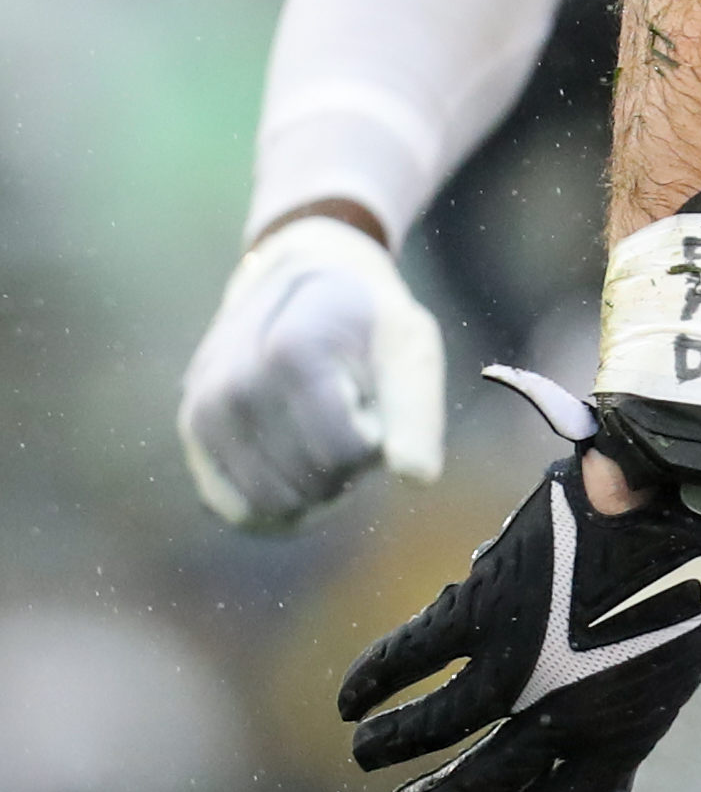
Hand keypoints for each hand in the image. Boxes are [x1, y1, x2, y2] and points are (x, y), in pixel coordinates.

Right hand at [179, 210, 447, 531]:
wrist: (299, 283)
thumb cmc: (367, 325)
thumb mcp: (410, 350)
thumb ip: (417, 414)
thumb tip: (418, 479)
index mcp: (292, 353)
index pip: (347, 451)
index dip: (376, 437)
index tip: (370, 396)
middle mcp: (235, 385)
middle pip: (311, 485)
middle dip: (346, 466)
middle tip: (347, 412)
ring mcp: (204, 411)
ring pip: (272, 507)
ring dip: (311, 485)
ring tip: (318, 427)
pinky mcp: (191, 434)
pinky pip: (237, 509)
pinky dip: (274, 500)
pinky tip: (291, 456)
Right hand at [339, 368, 700, 791]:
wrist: (680, 500)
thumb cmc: (684, 585)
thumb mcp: (671, 681)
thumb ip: (629, 741)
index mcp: (618, 739)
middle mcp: (562, 713)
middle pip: (478, 785)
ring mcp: (519, 661)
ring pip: (431, 728)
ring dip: (389, 744)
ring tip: (366, 750)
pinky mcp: (483, 608)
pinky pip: (407, 659)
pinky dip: (371, 681)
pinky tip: (350, 698)